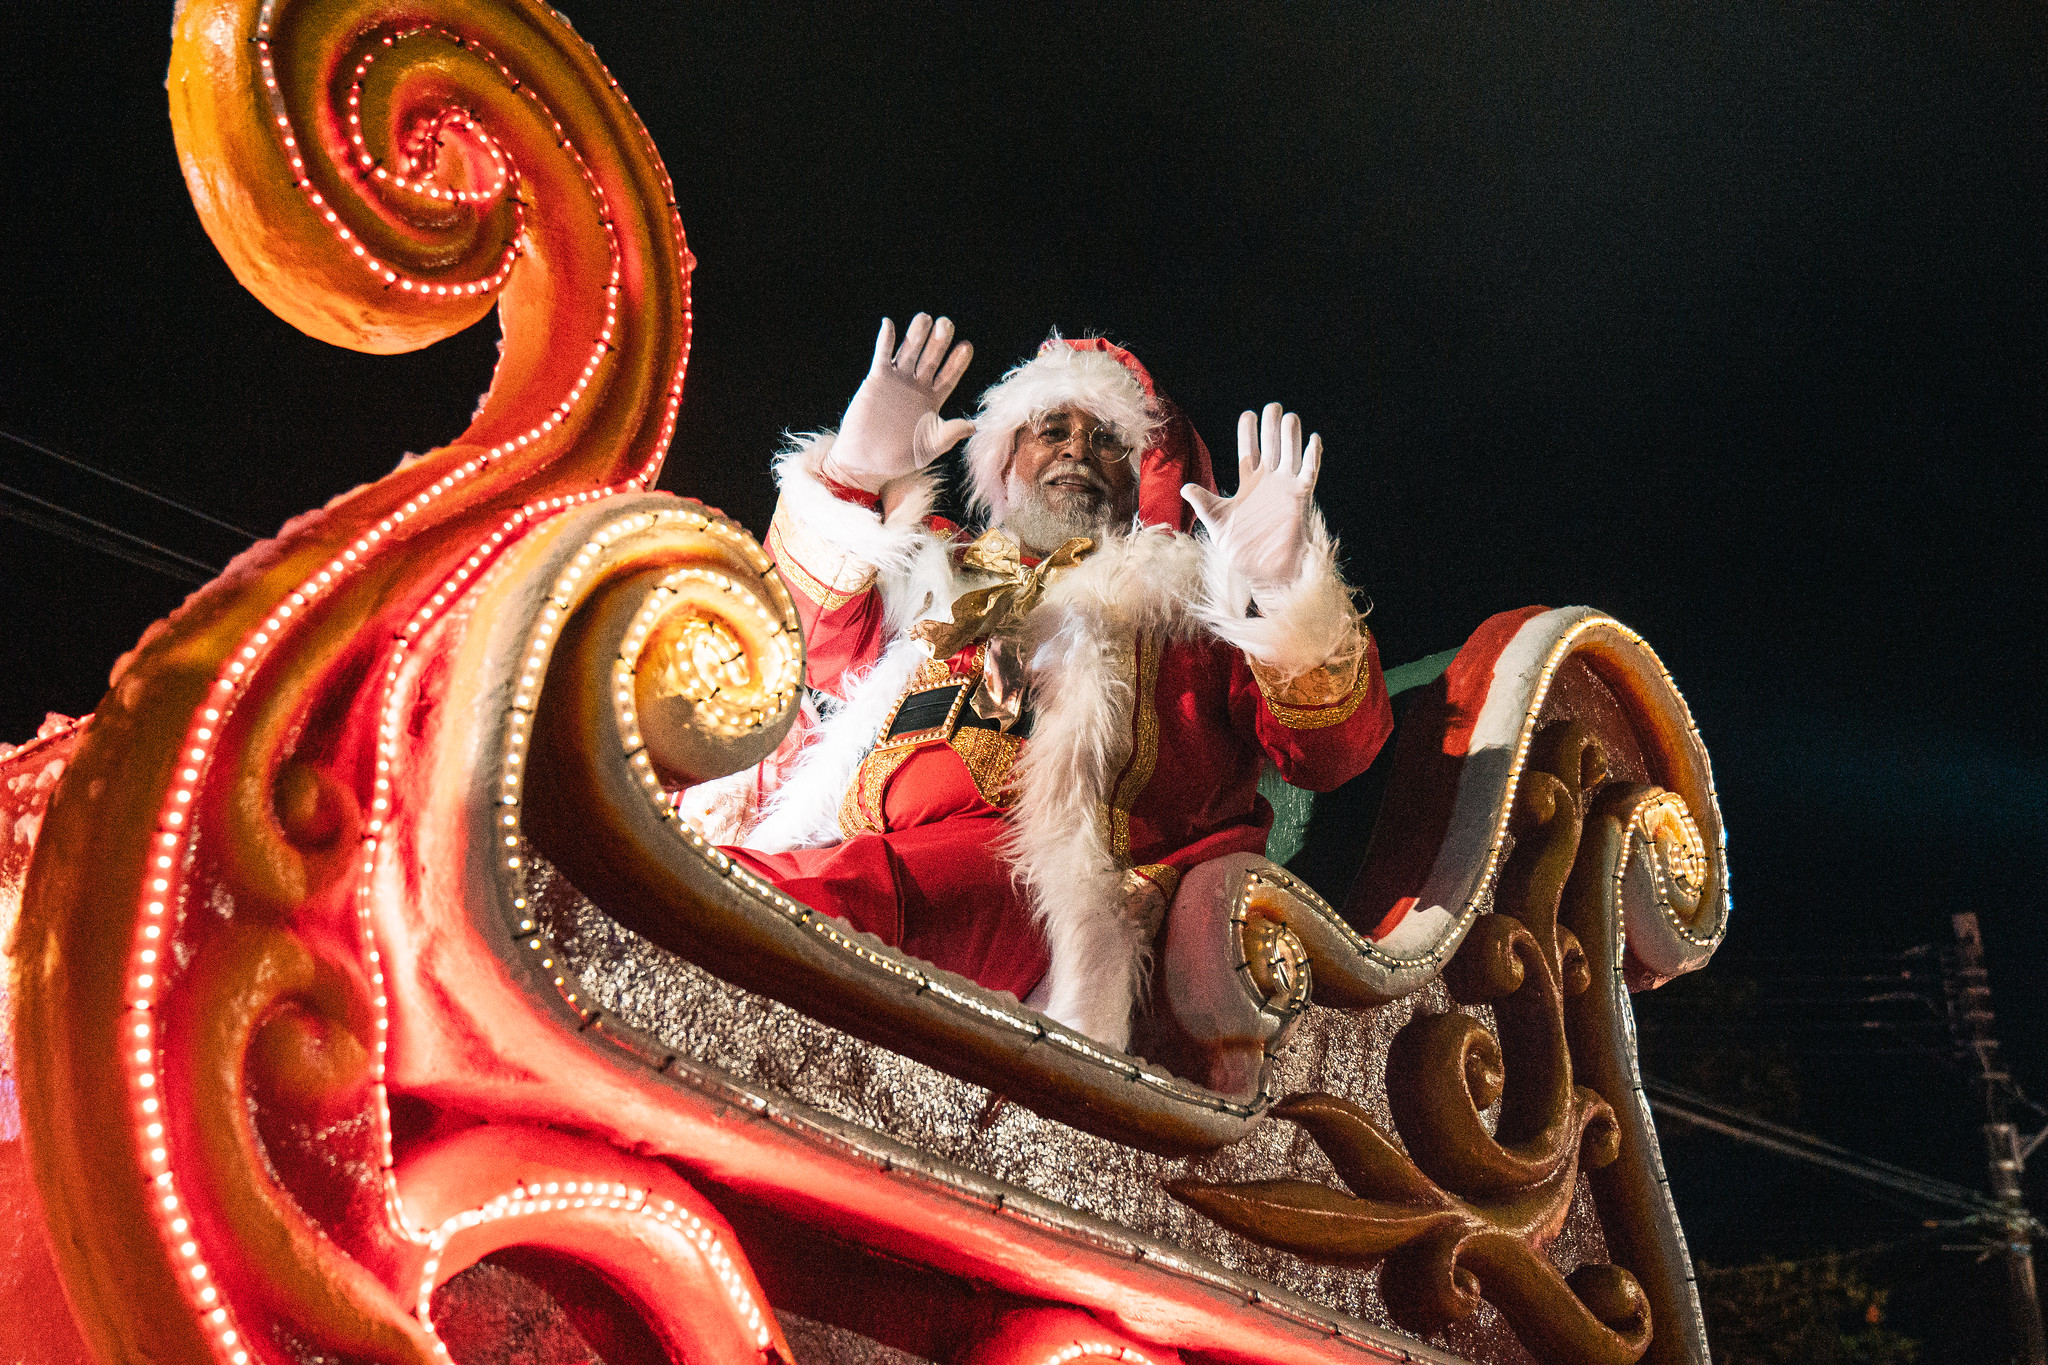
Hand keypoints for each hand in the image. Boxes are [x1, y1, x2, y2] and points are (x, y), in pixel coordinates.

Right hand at [822, 313, 976, 492]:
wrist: (867, 462)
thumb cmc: (900, 458)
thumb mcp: (930, 446)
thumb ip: (950, 433)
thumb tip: (973, 425)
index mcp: (933, 399)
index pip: (949, 375)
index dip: (958, 362)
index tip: (966, 347)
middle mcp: (917, 386)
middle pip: (932, 357)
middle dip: (939, 340)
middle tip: (946, 324)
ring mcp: (897, 381)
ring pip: (909, 351)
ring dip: (916, 334)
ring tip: (924, 319)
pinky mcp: (876, 380)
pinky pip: (882, 356)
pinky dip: (885, 340)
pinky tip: (889, 325)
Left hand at [1181, 402, 1323, 593]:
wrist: (1263, 570)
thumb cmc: (1240, 548)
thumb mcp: (1217, 521)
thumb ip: (1204, 502)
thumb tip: (1184, 488)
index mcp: (1248, 483)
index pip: (1249, 450)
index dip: (1248, 433)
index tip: (1248, 415)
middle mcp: (1268, 481)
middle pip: (1271, 446)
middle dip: (1271, 426)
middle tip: (1272, 406)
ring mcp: (1285, 488)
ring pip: (1290, 454)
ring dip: (1290, 436)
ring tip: (1289, 416)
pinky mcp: (1299, 498)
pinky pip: (1308, 473)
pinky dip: (1312, 456)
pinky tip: (1314, 440)